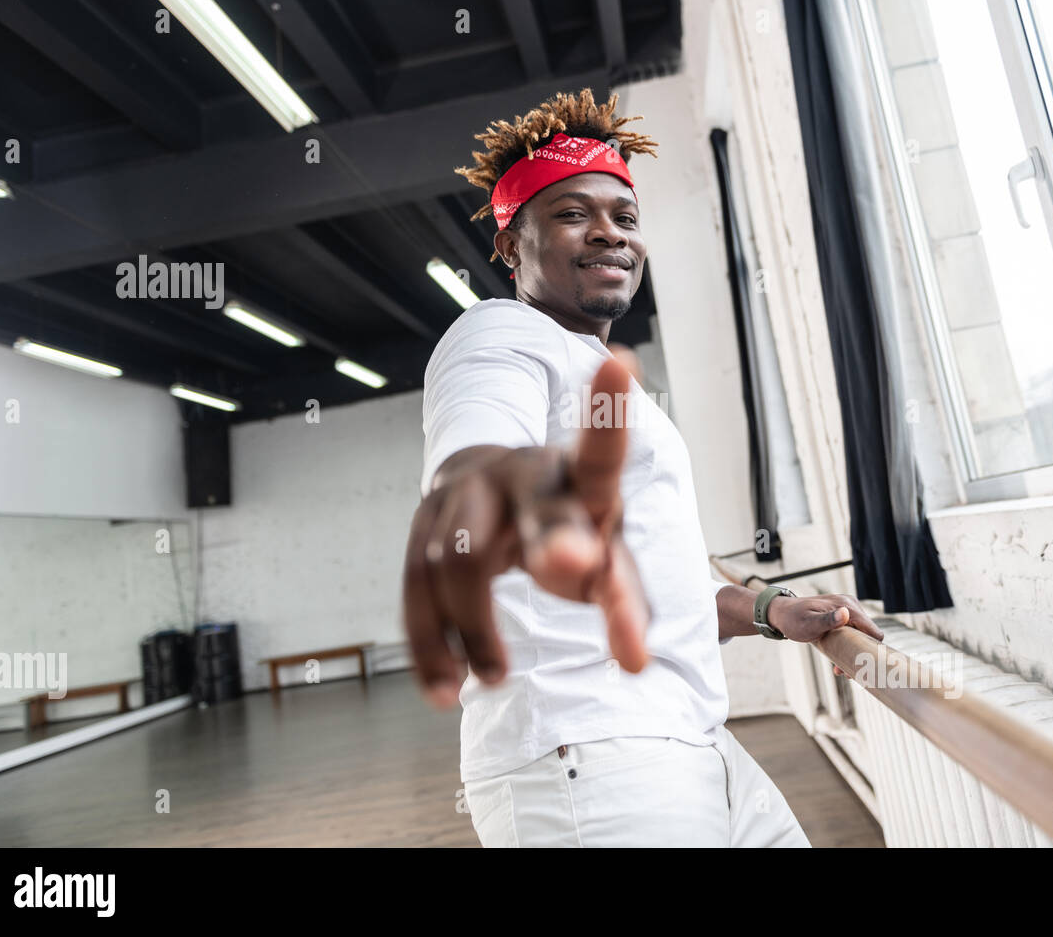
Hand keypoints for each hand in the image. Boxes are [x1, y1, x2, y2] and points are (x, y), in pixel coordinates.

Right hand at [403, 352, 650, 707]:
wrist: (493, 487)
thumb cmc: (568, 524)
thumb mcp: (607, 556)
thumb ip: (624, 602)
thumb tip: (638, 664)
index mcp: (576, 473)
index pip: (600, 448)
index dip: (608, 409)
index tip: (622, 364)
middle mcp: (519, 472)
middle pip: (533, 507)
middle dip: (553, 534)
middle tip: (574, 563)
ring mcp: (464, 493)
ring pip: (459, 560)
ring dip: (477, 627)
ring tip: (497, 679)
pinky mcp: (423, 524)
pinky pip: (414, 588)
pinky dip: (429, 643)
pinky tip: (443, 688)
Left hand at [767, 592, 883, 675]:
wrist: (783, 614)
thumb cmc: (793, 619)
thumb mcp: (809, 623)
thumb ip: (827, 620)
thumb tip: (845, 614)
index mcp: (847, 606)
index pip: (873, 631)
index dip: (872, 650)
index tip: (864, 668)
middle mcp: (851, 606)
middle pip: (868, 636)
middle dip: (860, 656)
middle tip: (847, 673)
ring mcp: (848, 611)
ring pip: (860, 637)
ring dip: (853, 654)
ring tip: (840, 670)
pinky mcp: (843, 618)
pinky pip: (852, 635)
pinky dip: (848, 648)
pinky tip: (838, 663)